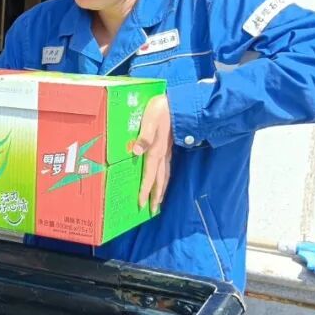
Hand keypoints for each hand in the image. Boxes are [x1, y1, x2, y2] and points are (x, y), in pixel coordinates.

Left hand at [132, 94, 171, 212]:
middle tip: (152, 211)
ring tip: (158, 201)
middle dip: (155, 196)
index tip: (141, 205)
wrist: (178, 103)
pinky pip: (167, 168)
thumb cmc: (161, 110)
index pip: (150, 175)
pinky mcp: (169, 147)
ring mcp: (168, 152)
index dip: (145, 190)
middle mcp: (163, 155)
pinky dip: (164, 178)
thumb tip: (136, 152)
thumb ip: (144, 136)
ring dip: (161, 189)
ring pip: (165, 175)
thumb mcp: (150, 120)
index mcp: (156, 151)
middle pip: (159, 180)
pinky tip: (163, 179)